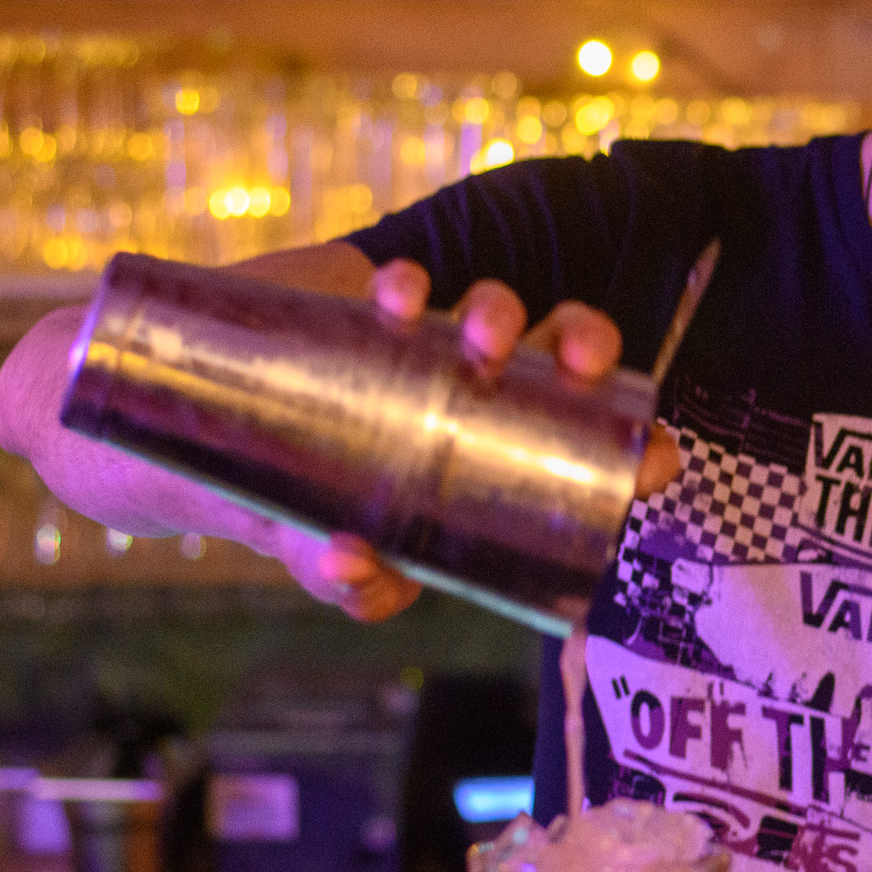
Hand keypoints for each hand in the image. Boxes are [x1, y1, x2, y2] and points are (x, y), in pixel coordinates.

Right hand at [276, 262, 683, 622]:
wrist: (216, 457)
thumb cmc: (305, 520)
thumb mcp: (330, 565)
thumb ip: (349, 585)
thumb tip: (349, 566)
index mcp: (505, 464)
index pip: (596, 450)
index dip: (638, 451)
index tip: (655, 462)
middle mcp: (486, 397)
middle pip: (565, 358)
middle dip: (587, 345)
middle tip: (576, 362)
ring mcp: (435, 348)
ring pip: (498, 312)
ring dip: (502, 310)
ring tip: (480, 335)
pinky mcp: (377, 311)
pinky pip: (408, 287)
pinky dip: (409, 285)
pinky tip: (397, 300)